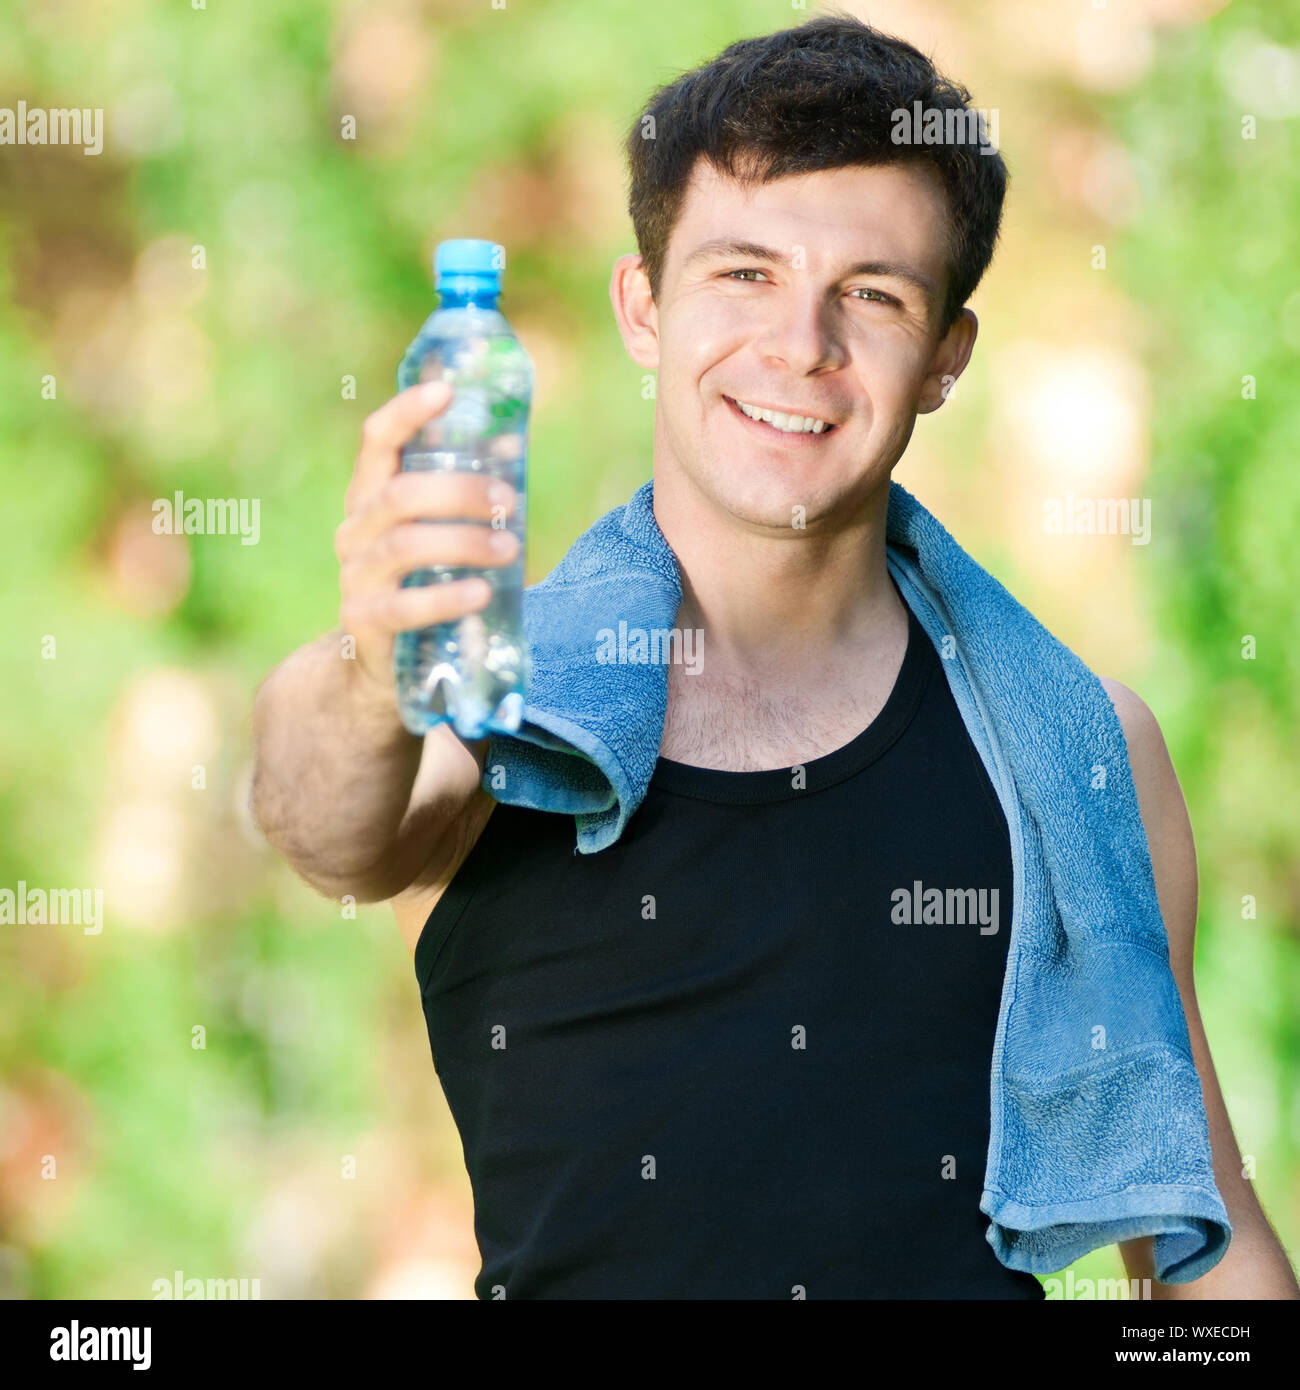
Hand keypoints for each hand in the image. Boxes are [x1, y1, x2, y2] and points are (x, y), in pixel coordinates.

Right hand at [334, 380, 519, 695]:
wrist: (381, 664)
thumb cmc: (424, 584)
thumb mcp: (439, 535)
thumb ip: (465, 499)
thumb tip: (513, 443)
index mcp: (371, 497)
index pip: (377, 442)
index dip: (406, 413)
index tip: (445, 390)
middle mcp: (356, 531)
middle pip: (402, 493)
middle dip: (461, 491)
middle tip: (510, 498)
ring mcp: (355, 577)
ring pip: (406, 546)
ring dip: (465, 542)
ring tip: (510, 549)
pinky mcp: (365, 622)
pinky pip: (405, 606)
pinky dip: (448, 598)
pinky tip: (482, 594)